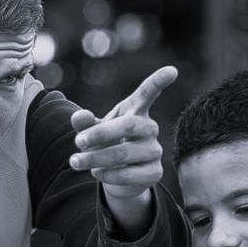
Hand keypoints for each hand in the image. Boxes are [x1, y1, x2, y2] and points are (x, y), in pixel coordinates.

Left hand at [68, 65, 177, 200]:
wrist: (117, 175)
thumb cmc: (106, 144)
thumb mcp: (91, 131)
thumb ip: (84, 122)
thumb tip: (79, 116)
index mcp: (135, 111)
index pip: (148, 93)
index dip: (158, 82)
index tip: (172, 70)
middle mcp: (149, 128)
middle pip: (129, 125)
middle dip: (100, 133)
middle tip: (78, 141)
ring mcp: (154, 151)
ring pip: (124, 153)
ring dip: (95, 158)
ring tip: (75, 161)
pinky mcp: (154, 172)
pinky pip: (129, 175)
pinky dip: (107, 175)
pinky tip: (96, 172)